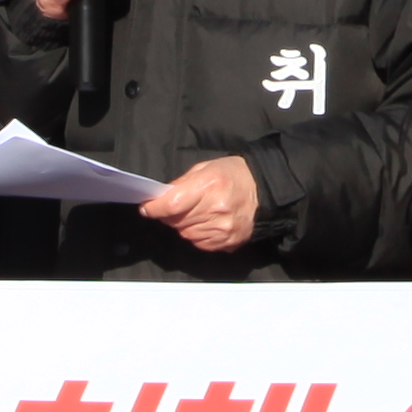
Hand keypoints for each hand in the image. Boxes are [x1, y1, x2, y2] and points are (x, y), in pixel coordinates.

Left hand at [141, 157, 261, 256]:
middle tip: (179, 205)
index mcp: (209, 186)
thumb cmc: (233, 174)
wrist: (264, 190)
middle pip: (176, 221)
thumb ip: (181, 184)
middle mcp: (215, 210)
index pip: (171, 204)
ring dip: (184, 225)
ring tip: (198, 212)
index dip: (155, 208)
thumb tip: (161, 199)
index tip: (147, 208)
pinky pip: (199, 243)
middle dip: (170, 214)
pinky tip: (208, 222)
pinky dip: (197, 234)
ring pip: (186, 234)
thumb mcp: (205, 168)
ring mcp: (222, 229)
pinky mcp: (228, 242)